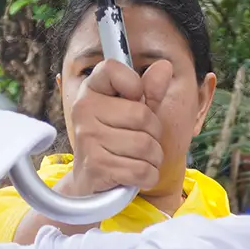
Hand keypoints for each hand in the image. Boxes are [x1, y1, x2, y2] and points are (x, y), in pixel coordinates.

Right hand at [61, 60, 173, 197]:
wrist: (90, 183)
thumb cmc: (114, 143)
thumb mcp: (133, 114)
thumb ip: (150, 92)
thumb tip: (164, 66)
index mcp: (91, 92)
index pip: (113, 69)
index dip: (134, 84)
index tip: (134, 99)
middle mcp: (85, 111)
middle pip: (143, 115)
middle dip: (154, 134)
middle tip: (141, 142)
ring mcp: (88, 139)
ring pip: (146, 145)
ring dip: (153, 158)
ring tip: (139, 160)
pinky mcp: (96, 166)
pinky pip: (142, 170)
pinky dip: (148, 177)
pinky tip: (137, 175)